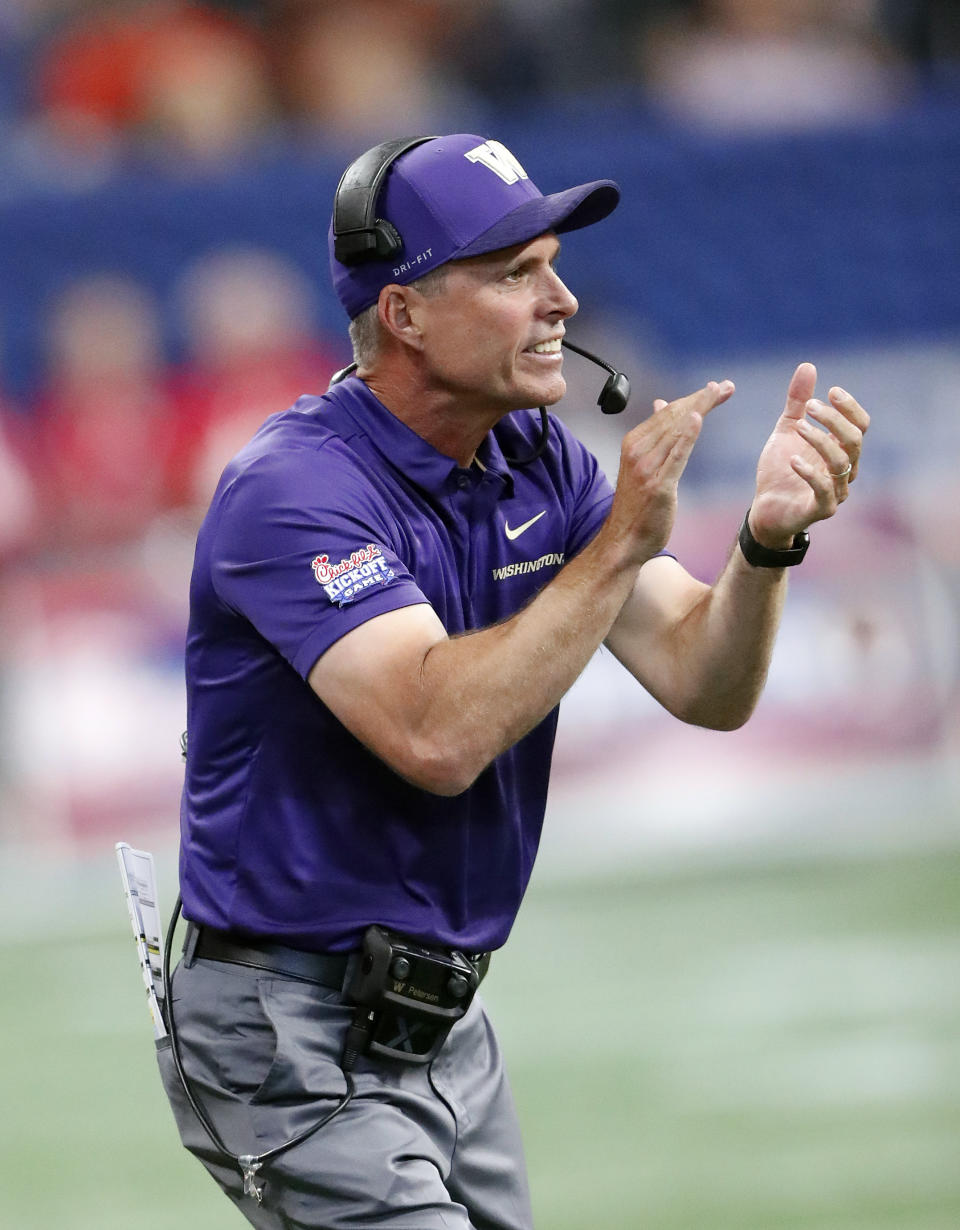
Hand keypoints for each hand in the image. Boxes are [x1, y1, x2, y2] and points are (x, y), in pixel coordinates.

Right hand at [604, 378, 734, 565]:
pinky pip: (675, 456)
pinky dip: (686, 436)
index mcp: (634, 443)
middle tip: (726, 386)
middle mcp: (638, 451)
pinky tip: (698, 418)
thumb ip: (654, 436)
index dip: (693, 398)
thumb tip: (660, 404)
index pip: (667, 412)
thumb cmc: (636, 504)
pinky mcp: (658, 486)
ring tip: (720, 393)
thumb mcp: (642, 464)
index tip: (716, 388)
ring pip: (676, 430)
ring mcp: (647, 468)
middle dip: (701, 398)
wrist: (623, 540)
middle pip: (674, 416)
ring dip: (700, 408)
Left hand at [749, 362, 868, 547]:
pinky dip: (811, 473)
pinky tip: (793, 460)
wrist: (764, 508)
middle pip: (854, 440)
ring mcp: (836, 491)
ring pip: (842, 462)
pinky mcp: (821, 510)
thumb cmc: (780, 470)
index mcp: (841, 450)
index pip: (860, 425)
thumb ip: (797, 402)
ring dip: (821, 441)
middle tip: (809, 407)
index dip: (849, 407)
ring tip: (798, 428)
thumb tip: (808, 365)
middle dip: (833, 420)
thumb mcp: (787, 430)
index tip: (830, 391)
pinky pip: (824, 491)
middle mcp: (845, 470)